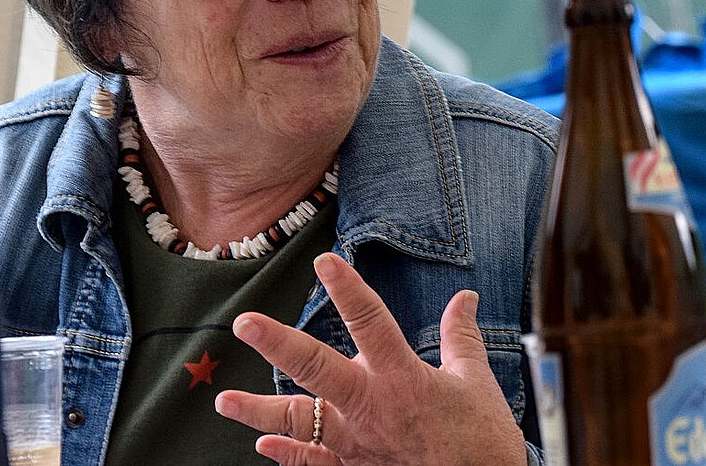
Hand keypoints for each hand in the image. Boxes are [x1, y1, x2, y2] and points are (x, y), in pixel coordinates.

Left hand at [215, 253, 525, 465]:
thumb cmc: (483, 445)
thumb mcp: (477, 384)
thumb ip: (462, 338)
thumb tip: (465, 297)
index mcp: (404, 378)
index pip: (371, 322)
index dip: (348, 288)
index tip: (325, 260)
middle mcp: (372, 408)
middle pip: (317, 369)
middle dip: (278, 344)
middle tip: (244, 323)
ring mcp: (358, 444)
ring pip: (300, 422)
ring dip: (258, 411)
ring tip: (223, 401)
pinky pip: (313, 463)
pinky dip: (287, 453)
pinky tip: (262, 442)